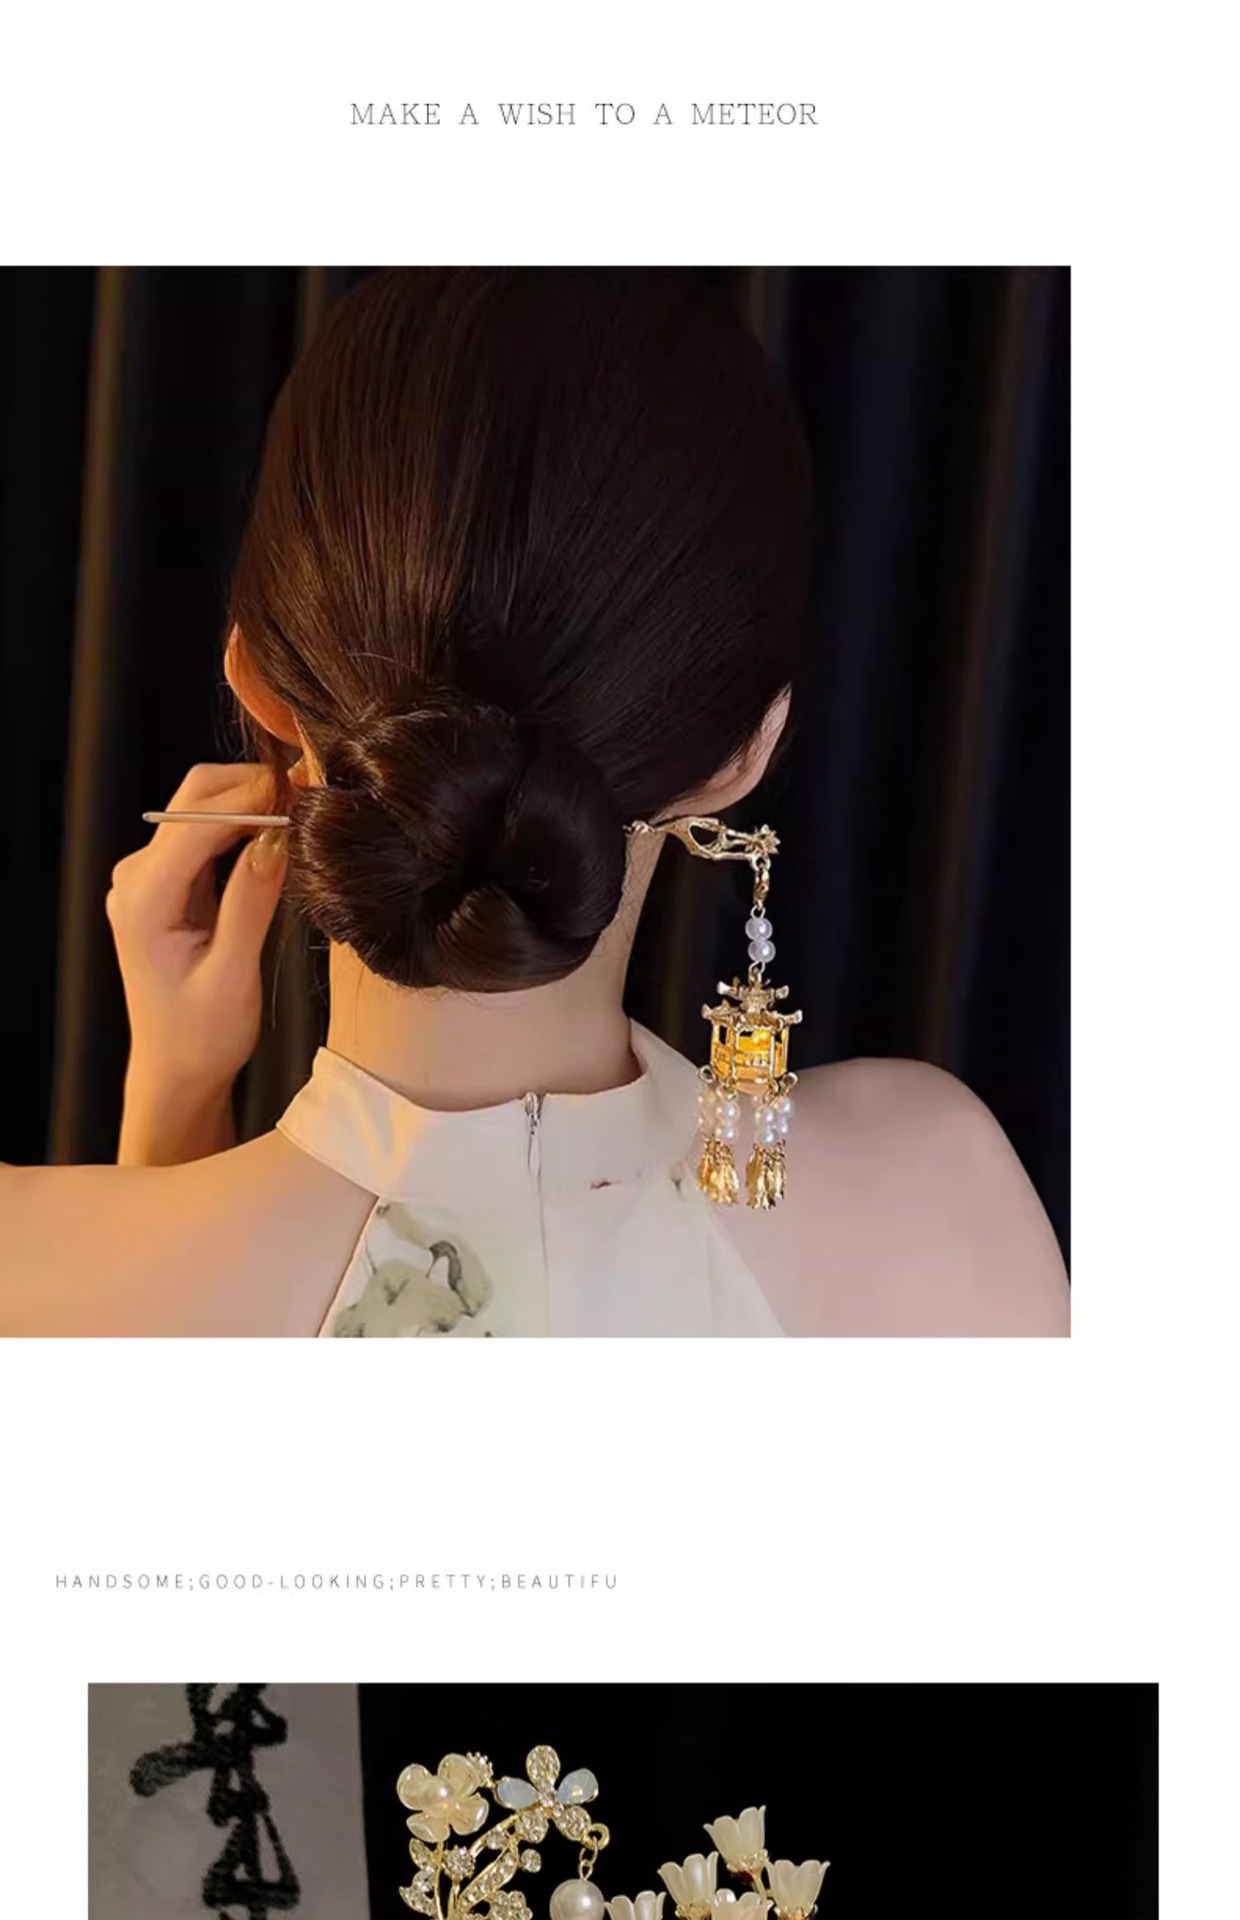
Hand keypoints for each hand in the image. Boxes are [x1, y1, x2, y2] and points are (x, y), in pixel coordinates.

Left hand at [107, 763, 288, 1164]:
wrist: (176, 1070)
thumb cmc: (203, 1036)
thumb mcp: (233, 974)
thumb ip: (250, 902)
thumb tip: (278, 838)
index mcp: (143, 901)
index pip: (197, 823)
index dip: (254, 799)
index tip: (308, 787)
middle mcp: (135, 879)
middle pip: (195, 798)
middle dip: (253, 788)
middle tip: (314, 792)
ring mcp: (147, 877)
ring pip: (202, 808)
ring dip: (252, 803)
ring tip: (305, 811)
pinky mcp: (167, 882)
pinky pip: (207, 834)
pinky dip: (245, 825)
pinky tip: (282, 834)